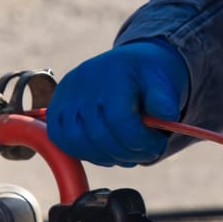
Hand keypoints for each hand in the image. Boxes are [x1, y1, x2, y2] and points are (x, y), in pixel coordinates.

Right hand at [46, 41, 188, 166]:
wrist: (130, 64)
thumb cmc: (148, 76)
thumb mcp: (165, 81)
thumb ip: (165, 100)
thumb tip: (166, 116)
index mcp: (112, 73)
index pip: (119, 119)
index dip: (140, 141)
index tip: (157, 145)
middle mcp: (83, 82)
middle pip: (98, 135)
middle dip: (126, 153)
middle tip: (145, 153)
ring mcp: (66, 95)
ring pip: (76, 142)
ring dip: (105, 156)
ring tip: (126, 152)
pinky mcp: (55, 107)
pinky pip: (61, 139)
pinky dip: (83, 151)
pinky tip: (104, 149)